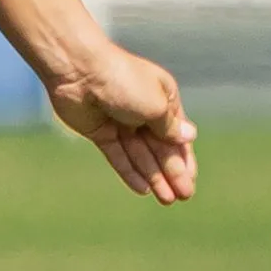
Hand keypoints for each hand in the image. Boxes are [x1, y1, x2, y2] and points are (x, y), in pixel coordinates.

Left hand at [48, 43, 196, 204]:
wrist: (79, 70)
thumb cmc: (124, 80)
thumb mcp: (156, 105)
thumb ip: (170, 127)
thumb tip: (189, 137)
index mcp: (163, 98)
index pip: (177, 135)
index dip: (185, 159)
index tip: (191, 182)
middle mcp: (143, 110)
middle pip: (160, 147)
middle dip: (172, 172)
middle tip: (183, 197)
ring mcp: (121, 122)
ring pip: (141, 155)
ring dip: (154, 176)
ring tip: (166, 200)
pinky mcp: (101, 132)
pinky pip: (119, 156)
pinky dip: (130, 172)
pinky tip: (142, 189)